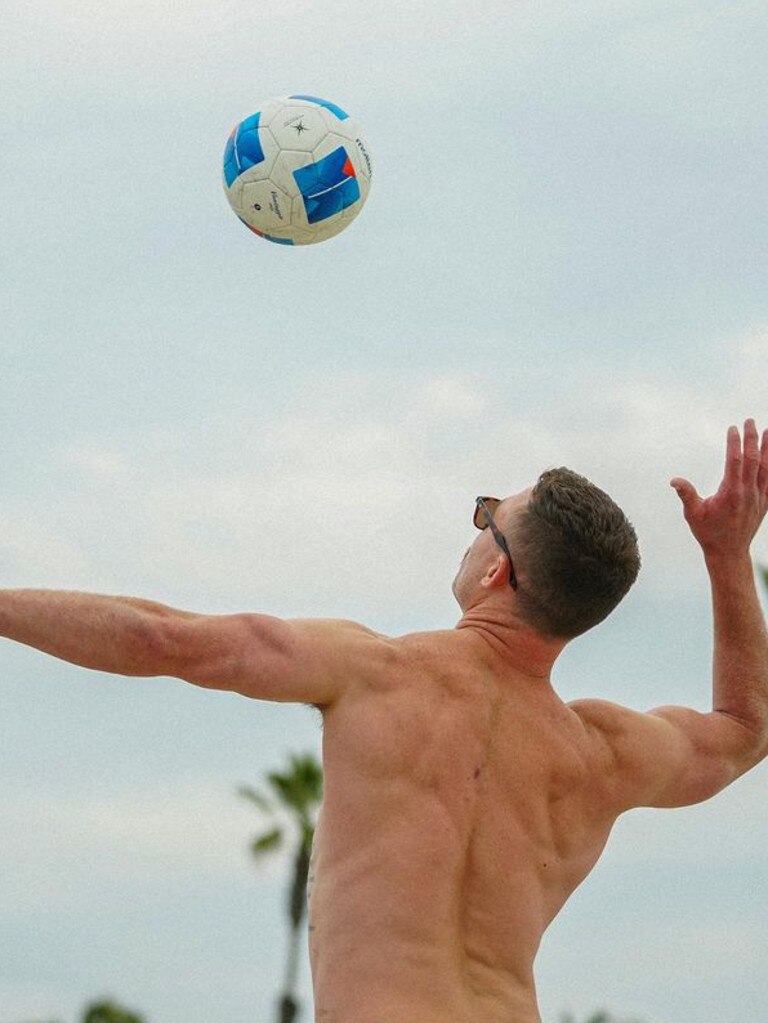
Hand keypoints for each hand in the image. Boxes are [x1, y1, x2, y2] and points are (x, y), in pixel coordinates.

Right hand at [670, 419, 767, 557]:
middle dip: (752, 438)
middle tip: (750, 421)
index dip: (734, 443)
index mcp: (731, 493)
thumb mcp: (693, 514)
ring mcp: (759, 497)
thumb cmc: (709, 533)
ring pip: (766, 467)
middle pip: (753, 459)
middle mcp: (748, 492)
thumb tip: (674, 480)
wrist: (729, 552)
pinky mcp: (764, 502)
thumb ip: (686, 494)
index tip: (732, 428)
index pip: (735, 461)